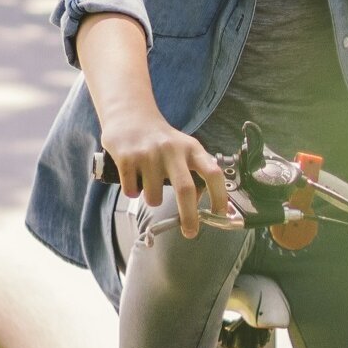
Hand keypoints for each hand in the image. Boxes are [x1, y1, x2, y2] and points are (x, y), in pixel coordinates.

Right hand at [102, 111, 237, 236]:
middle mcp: (172, 150)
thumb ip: (194, 171)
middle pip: (185, 190)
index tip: (220, 214)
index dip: (220, 196)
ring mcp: (149, 154)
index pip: (213, 173)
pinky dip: (132, 191)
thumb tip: (203, 206)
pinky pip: (132, 191)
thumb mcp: (183, 148)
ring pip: (154, 197)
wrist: (129, 115)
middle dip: (189, 217)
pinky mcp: (127, 158)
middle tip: (191, 232)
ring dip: (153, 199)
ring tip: (149, 185)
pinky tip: (133, 177)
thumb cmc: (161, 139)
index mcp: (191, 148)